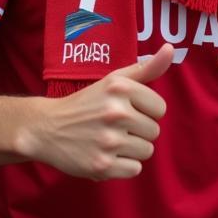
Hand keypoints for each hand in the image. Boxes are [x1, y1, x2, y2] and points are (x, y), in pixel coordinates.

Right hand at [25, 44, 173, 179]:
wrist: (47, 127)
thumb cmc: (86, 103)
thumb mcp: (113, 80)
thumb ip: (146, 68)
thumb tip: (170, 48)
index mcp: (120, 88)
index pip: (160, 108)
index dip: (144, 110)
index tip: (125, 109)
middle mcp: (116, 112)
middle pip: (154, 131)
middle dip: (138, 130)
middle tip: (114, 126)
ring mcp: (109, 141)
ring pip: (146, 151)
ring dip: (131, 149)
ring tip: (109, 140)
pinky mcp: (103, 166)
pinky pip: (134, 169)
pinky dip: (122, 166)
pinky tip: (105, 154)